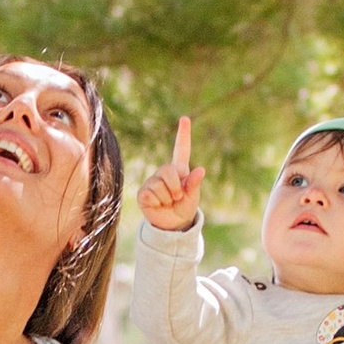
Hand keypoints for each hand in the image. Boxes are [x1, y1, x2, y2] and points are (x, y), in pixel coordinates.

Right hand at [138, 114, 205, 233]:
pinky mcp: (143, 193)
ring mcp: (152, 182)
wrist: (172, 225)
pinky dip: (158, 203)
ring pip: (159, 184)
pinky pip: (150, 194)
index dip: (183, 134)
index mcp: (179, 171)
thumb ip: (194, 184)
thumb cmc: (184, 207)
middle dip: (175, 187)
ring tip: (168, 203)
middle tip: (177, 197)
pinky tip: (158, 205)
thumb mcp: (193, 197)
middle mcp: (164, 173)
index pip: (181, 149)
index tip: (185, 119)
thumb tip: (200, 170)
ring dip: (167, 198)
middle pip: (168, 170)